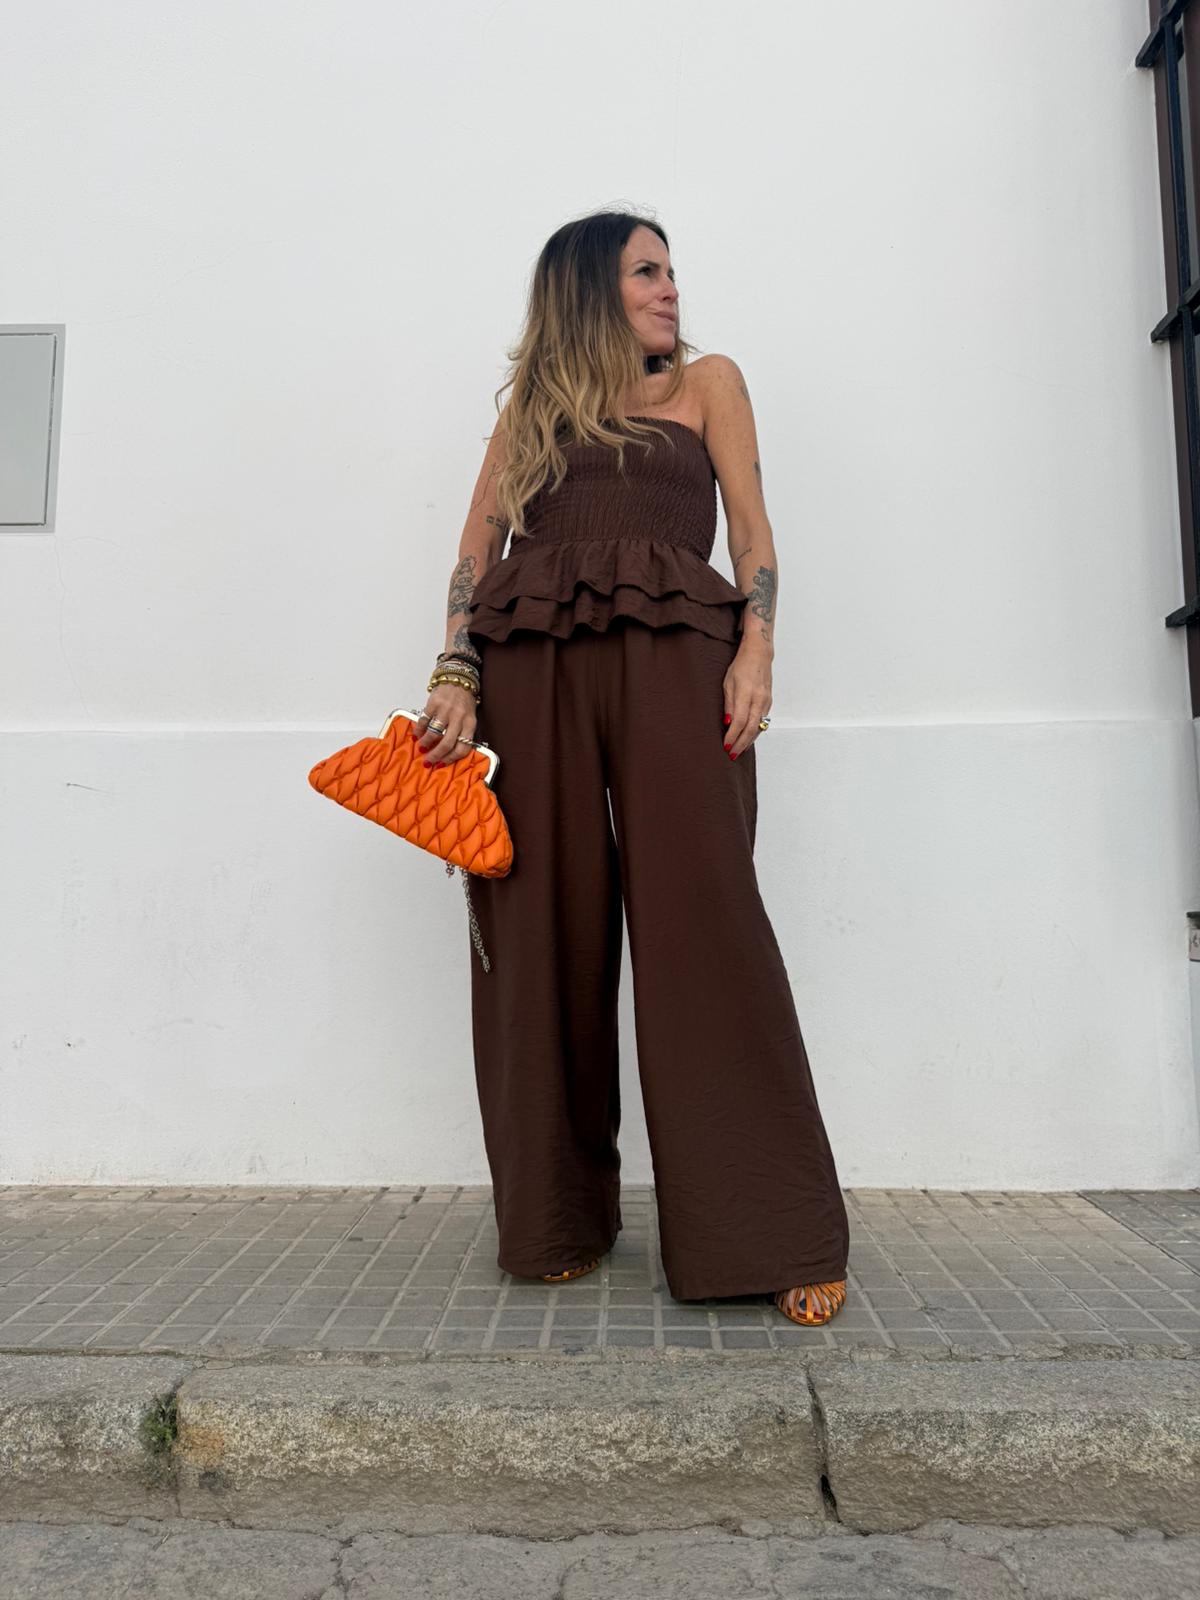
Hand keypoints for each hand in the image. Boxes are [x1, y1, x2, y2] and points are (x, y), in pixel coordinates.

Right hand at [412, 684, 477, 766]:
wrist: (458, 678)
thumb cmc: (464, 700)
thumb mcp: (469, 717)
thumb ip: (462, 732)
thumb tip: (449, 752)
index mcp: (470, 723)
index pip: (463, 747)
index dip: (451, 758)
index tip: (442, 763)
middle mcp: (459, 717)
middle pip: (447, 743)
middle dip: (436, 755)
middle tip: (428, 761)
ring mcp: (446, 710)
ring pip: (434, 733)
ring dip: (426, 743)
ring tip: (421, 747)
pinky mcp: (434, 703)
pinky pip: (424, 720)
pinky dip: (419, 729)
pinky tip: (417, 734)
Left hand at [722, 642, 771, 758]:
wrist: (759, 654)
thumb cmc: (741, 666)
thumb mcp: (728, 683)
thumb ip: (728, 704)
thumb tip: (727, 723)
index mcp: (746, 693)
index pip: (740, 721)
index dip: (733, 736)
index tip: (726, 745)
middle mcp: (759, 699)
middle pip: (751, 729)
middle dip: (741, 744)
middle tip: (732, 754)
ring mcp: (766, 702)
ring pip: (758, 728)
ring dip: (748, 741)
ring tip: (739, 750)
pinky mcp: (769, 703)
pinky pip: (762, 722)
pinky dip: (754, 732)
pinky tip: (747, 738)